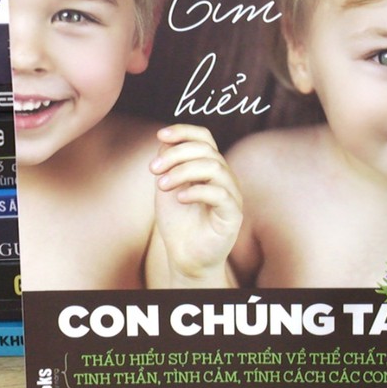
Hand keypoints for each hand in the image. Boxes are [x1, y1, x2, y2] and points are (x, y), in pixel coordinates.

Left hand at [146, 124, 241, 287]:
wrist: (185, 257)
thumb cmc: (178, 221)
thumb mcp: (167, 185)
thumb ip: (169, 162)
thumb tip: (167, 139)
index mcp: (210, 166)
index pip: (204, 137)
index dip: (184, 131)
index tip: (160, 135)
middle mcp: (224, 176)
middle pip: (206, 149)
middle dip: (176, 155)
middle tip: (153, 169)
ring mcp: (231, 194)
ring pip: (214, 167)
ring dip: (183, 172)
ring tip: (162, 186)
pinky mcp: (233, 214)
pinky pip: (220, 194)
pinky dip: (197, 191)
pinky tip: (179, 199)